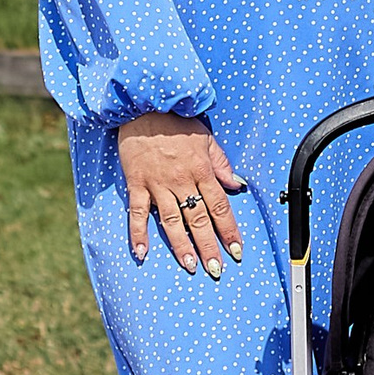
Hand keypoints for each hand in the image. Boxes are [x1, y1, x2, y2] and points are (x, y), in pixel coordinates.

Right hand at [117, 114, 247, 276]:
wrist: (145, 105)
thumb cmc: (177, 120)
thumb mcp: (207, 137)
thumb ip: (221, 163)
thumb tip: (236, 185)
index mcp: (201, 170)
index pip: (220, 207)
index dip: (229, 231)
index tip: (236, 250)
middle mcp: (182, 180)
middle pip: (198, 219)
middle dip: (209, 246)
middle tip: (216, 270)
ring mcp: (158, 183)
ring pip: (171, 221)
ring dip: (182, 246)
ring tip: (191, 266)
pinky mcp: (137, 183)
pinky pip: (137, 213)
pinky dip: (138, 234)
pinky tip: (142, 253)